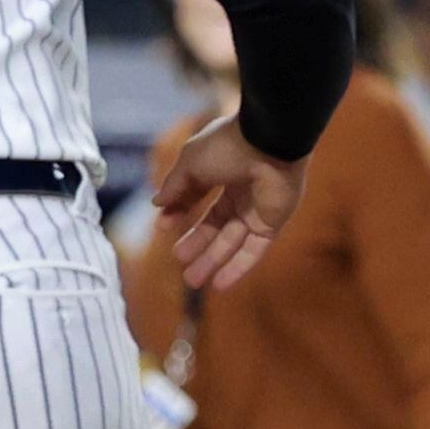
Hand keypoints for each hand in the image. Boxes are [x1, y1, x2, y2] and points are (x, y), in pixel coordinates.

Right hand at [158, 124, 305, 290]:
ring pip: (231, 242)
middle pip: (215, 225)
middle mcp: (241, 192)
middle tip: (179, 262)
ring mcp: (258, 210)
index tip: (163, 227)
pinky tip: (219, 285)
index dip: (180, 212)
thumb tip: (156, 204)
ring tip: (192, 281)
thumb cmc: (227, 146)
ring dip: (212, 262)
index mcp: (222, 171)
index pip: (198, 198)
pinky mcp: (272, 225)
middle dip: (197, 244)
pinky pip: (253, 251)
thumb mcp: (190, 163)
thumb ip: (175, 186)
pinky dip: (237, 268)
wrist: (267, 143)